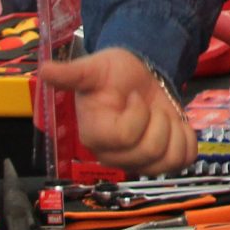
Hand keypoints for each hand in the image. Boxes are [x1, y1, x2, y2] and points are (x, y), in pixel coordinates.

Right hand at [32, 49, 195, 171]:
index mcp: (96, 136)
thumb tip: (43, 70)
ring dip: (174, 129)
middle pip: (149, 151)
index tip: (134, 96)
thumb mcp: (92, 67)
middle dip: (158, 120)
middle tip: (148, 104)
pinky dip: (186, 139)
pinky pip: (183, 160)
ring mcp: (139, 162)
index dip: (136, 114)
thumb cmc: (112, 74)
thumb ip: (71, 73)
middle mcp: (115, 156)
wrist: (137, 77)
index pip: (125, 137)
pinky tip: (175, 124)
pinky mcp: (161, 162)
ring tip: (161, 113)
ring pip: (168, 161)